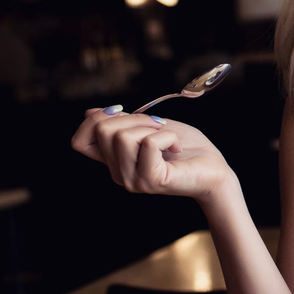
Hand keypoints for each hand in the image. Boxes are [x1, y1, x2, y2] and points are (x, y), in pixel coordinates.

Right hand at [70, 107, 239, 203]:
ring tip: (169, 139)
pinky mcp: (152, 181)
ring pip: (123, 136)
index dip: (93, 121)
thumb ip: (123, 123)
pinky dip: (167, 136)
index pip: (78, 142)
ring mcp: (133, 180)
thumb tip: (90, 112)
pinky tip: (177, 148)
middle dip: (134, 118)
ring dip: (151, 128)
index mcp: (114, 161)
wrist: (215, 171)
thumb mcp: (150, 127)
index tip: (122, 113)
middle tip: (158, 127)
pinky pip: (149, 144)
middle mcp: (119, 174)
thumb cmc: (186, 149)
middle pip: (103, 130)